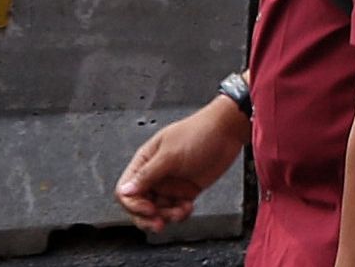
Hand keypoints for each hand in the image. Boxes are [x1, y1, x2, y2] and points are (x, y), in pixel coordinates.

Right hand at [115, 100, 246, 231]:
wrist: (228, 130)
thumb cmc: (199, 133)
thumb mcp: (170, 154)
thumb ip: (147, 174)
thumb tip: (125, 190)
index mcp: (145, 162)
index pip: (126, 190)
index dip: (133, 204)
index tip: (148, 209)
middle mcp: (155, 175)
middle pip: (140, 205)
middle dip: (147, 217)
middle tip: (159, 223)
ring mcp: (171, 184)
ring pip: (158, 210)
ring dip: (167, 216)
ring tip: (180, 212)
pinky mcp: (186, 190)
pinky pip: (176, 209)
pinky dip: (180, 213)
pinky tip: (188, 209)